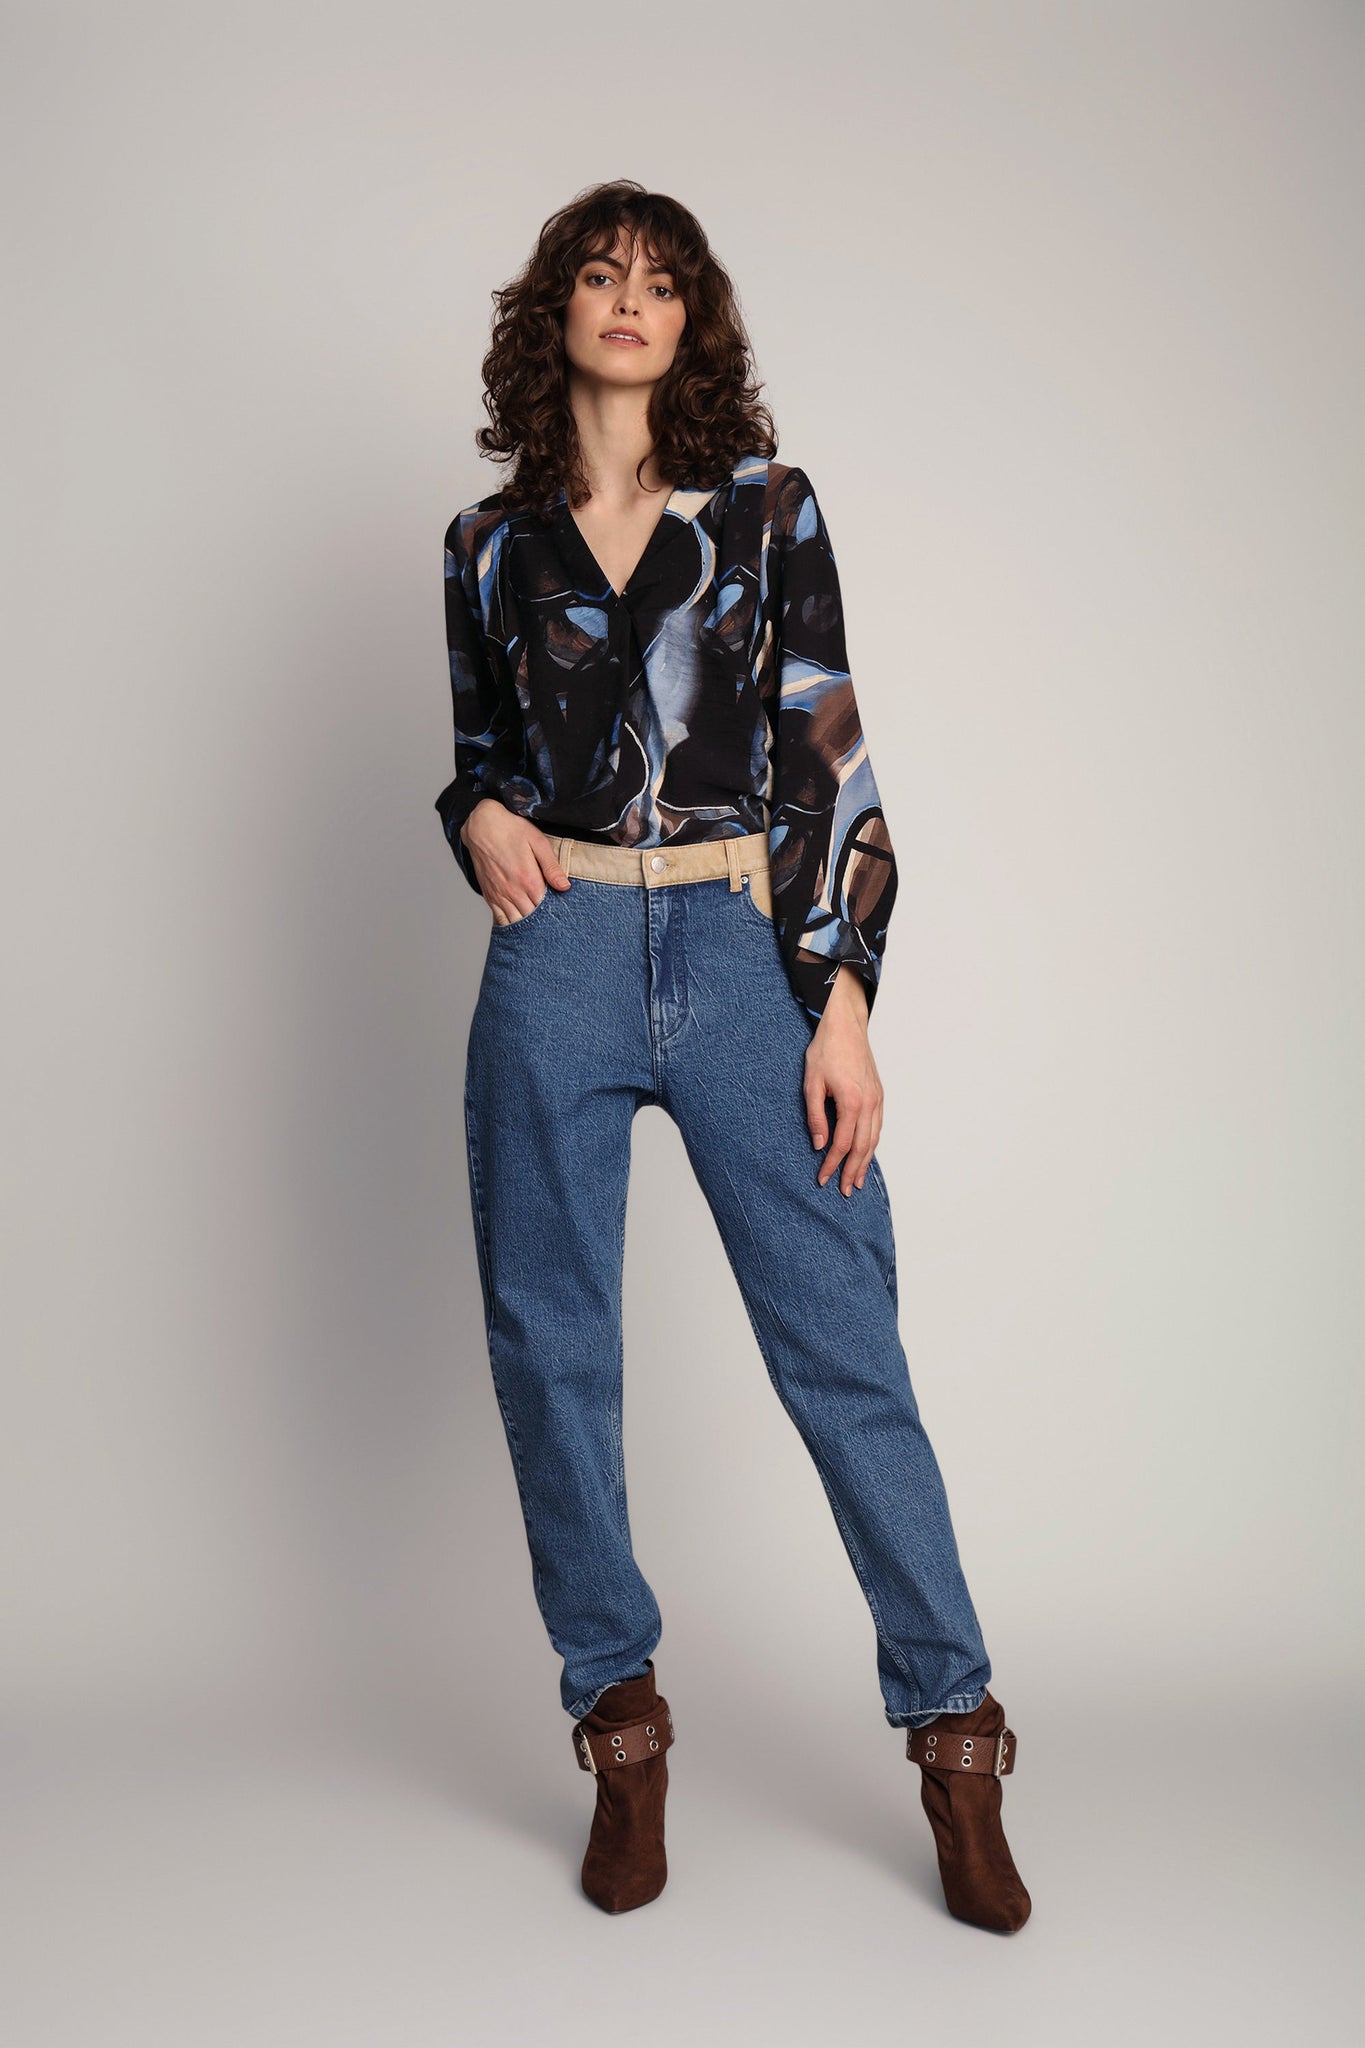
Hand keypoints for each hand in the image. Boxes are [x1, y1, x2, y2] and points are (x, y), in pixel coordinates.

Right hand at [460, 799, 570, 922]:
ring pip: (516, 922)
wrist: (481, 825)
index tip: (563, 912)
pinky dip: (510, 925)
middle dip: (544, 921)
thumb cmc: (511, 830)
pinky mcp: (489, 896)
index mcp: (529, 880)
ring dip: (528, 925)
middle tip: (554, 920)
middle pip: (533, 919)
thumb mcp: (538, 842)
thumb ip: (551, 867)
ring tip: (539, 926)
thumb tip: (565, 887)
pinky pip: (500, 919)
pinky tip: (519, 924)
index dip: (556, 913)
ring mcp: (499, 896)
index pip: (547, 909)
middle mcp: (513, 892)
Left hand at [804, 965, 883, 1195]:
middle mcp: (869, 1103)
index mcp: (852, 1101)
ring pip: (874, 1139)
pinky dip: (872, 1145)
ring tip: (857, 1181)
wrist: (845, 1025)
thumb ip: (816, 1116)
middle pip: (862, 1147)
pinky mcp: (879, 1094)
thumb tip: (820, 1144)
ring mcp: (877, 1099)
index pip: (842, 1143)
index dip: (832, 1165)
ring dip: (865, 1162)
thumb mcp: (812, 1082)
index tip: (822, 1178)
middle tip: (845, 1191)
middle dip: (852, 1171)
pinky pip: (878, 1127)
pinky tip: (865, 1154)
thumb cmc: (826, 1049)